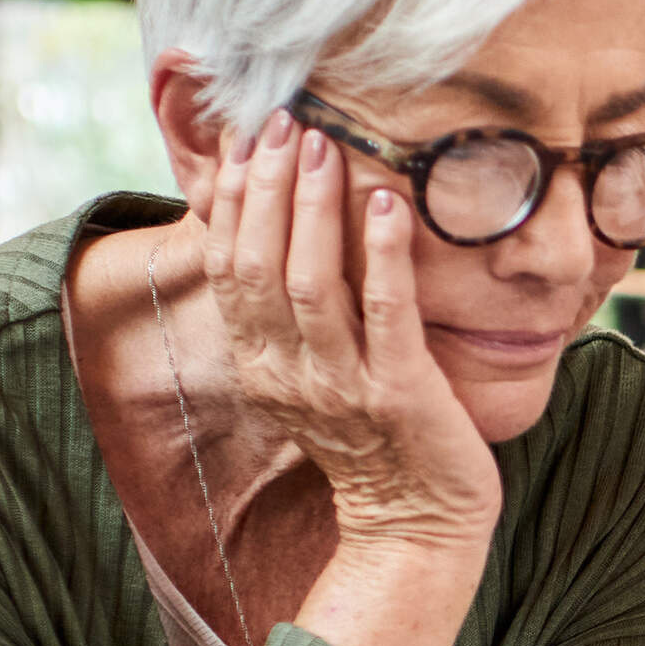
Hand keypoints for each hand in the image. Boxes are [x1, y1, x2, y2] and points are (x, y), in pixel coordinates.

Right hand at [197, 109, 499, 549]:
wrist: (417, 526)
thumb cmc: (371, 440)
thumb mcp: (309, 374)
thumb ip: (289, 314)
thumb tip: (277, 227)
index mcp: (260, 365)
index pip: (228, 265)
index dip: (231, 198)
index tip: (243, 136)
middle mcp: (288, 374)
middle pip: (258, 264)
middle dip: (266, 186)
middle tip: (281, 119)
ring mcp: (342, 385)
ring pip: (309, 283)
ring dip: (313, 206)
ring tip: (323, 145)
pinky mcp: (400, 393)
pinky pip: (385, 314)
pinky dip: (381, 254)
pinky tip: (386, 203)